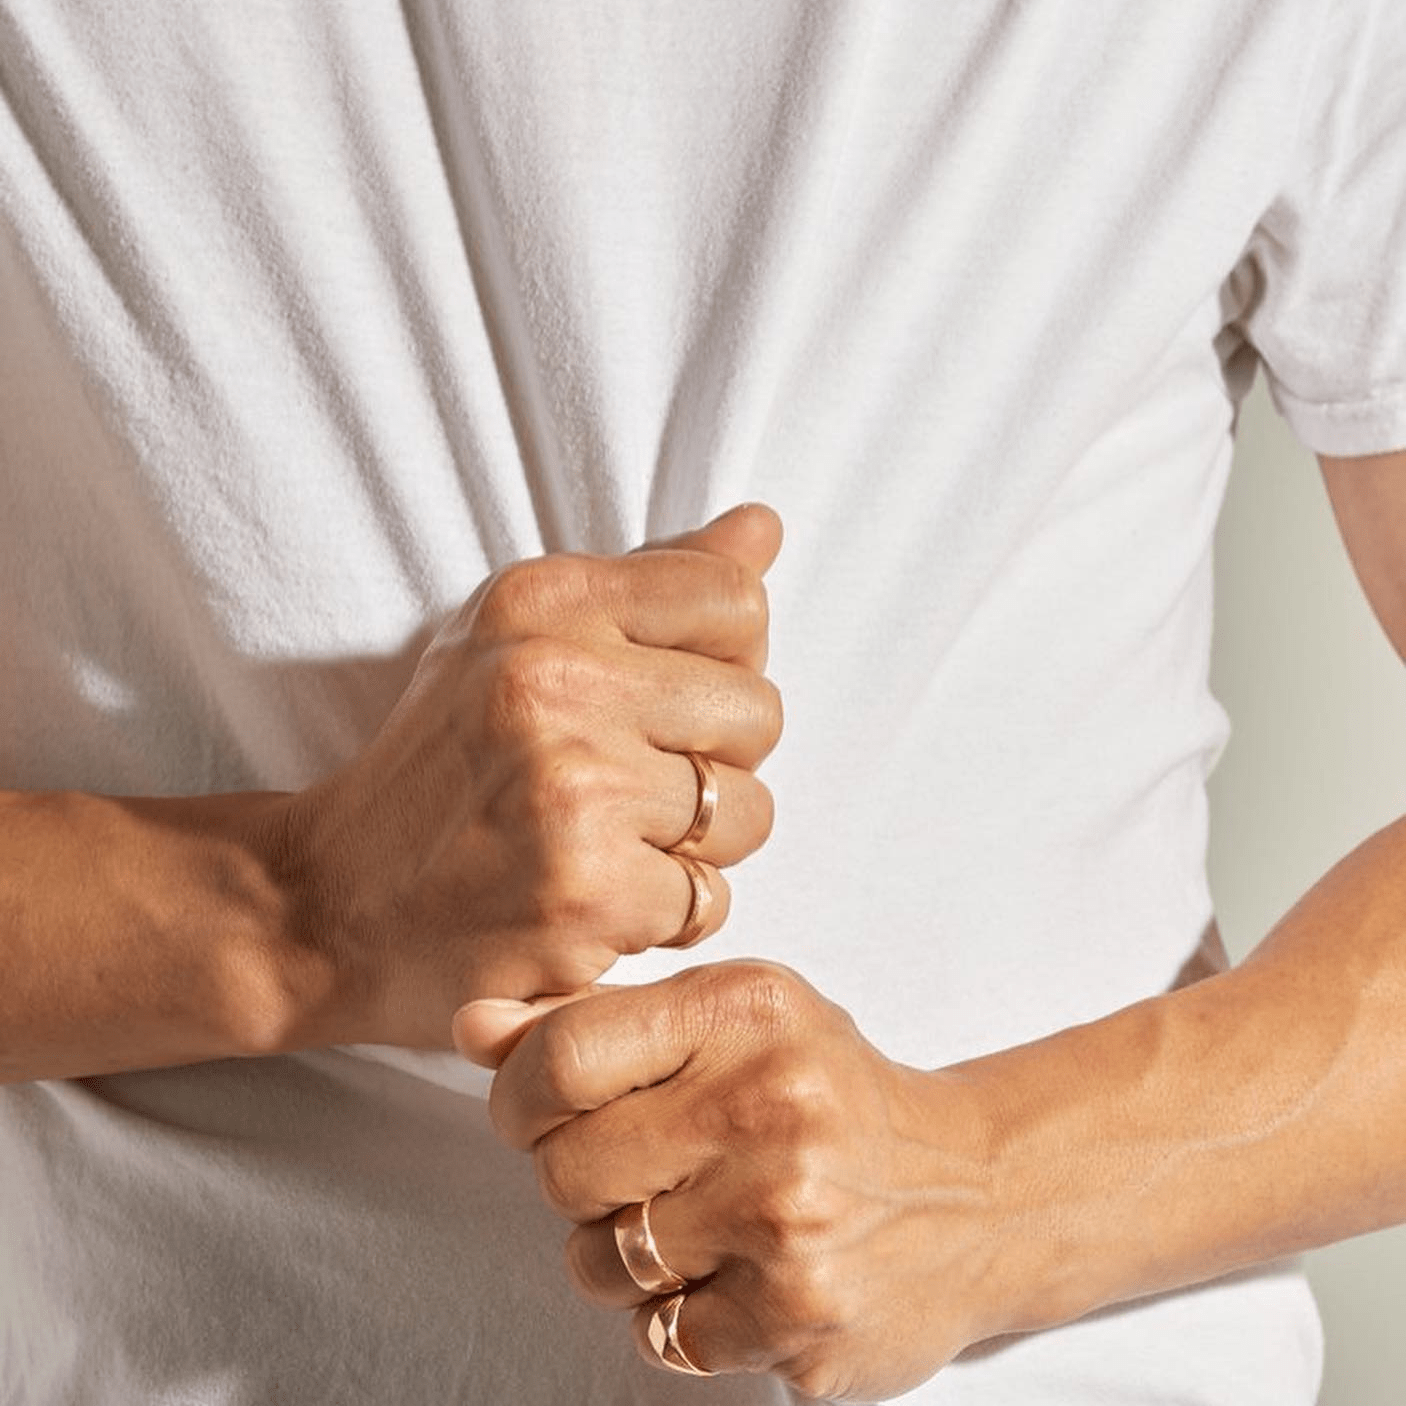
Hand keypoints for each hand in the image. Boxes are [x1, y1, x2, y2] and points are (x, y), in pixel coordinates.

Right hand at [273, 506, 783, 1048]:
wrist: (330, 905)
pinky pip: (710, 899)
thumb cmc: (438, 767)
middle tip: (635, 786)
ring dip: (697, 847)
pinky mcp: (587, 891)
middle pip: (759, 712)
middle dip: (716, 761)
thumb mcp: (519, 638)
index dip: (725, 663)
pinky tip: (596, 902)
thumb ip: (652, 583)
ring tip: (612, 845)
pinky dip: (665, 915)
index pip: (735, 598)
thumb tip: (764, 528)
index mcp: (542, 601)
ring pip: (749, 814)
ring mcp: (573, 789)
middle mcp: (557, 681)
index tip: (666, 701)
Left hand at [457, 961, 1007, 1402]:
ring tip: (695, 1217)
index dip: (520, 1094)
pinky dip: (676, 1310)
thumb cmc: (828, 1090)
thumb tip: (471, 1025)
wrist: (973, 1191)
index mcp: (746, 1011)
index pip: (562, 1057)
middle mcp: (770, 1109)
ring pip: (598, 1259)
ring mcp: (788, 1222)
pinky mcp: (799, 1321)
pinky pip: (657, 1333)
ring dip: (623, 1249)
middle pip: (566, 1169)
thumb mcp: (727, 1019)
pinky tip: (735, 1268)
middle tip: (645, 1163)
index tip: (537, 1111)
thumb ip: (593, 1019)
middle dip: (581, 1175)